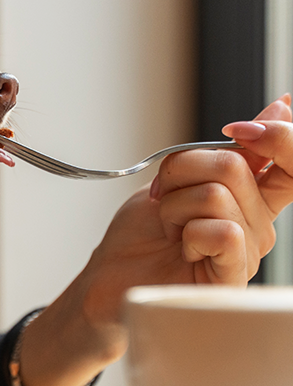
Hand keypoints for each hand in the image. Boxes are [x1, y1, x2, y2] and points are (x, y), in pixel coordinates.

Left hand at [19, 95, 292, 385]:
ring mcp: (248, 251)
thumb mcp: (180, 181)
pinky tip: (182, 249)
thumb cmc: (141, 234)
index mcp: (250, 197)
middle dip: (180, 170)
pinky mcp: (234, 276)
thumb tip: (280, 107)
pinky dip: (187, 233)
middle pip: (233, 164)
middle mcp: (257, 223)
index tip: (239, 129)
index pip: (292, 160)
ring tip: (169, 228)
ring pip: (218, 194)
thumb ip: (227, 154)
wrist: (110, 278)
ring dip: (174, 205)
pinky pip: (222, 232)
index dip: (280, 135)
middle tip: (163, 198)